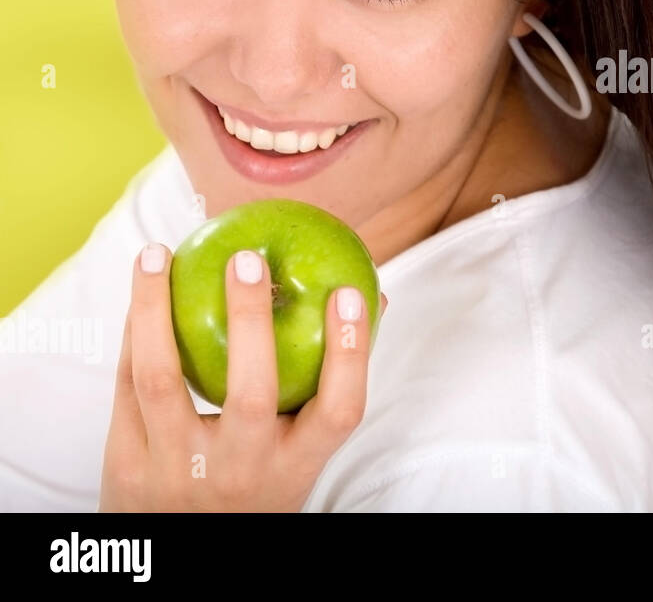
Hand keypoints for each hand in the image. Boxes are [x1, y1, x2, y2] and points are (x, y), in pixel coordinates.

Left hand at [100, 243, 385, 510]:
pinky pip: (126, 386)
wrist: (181, 555)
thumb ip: (331, 383)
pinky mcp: (126, 465)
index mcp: (296, 467)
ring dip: (155, 308)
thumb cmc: (257, 483)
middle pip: (251, 394)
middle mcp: (241, 472)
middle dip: (249, 320)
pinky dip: (133, 333)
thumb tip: (371, 300)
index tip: (349, 293)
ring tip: (158, 253)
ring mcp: (178, 471)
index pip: (340, 411)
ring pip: (162, 380)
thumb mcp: (300, 453)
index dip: (351, 352)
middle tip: (248, 258)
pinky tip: (141, 291)